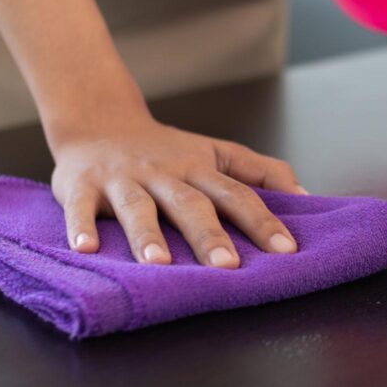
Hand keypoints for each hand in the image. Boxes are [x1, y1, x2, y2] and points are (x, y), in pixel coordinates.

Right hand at [50, 114, 305, 268]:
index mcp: (200, 169)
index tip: (287, 250)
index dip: (263, 221)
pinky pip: (80, 206)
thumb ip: (262, 172)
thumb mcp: (218, 153)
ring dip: (147, 236)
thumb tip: (307, 197)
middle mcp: (165, 174)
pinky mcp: (82, 184)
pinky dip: (81, 226)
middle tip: (228, 266)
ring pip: (137, 207)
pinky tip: (86, 249)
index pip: (237, 195)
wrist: (100, 121)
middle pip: (191, 204)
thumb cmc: (168, 150)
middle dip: (209, 235)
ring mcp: (123, 179)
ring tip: (160, 264)